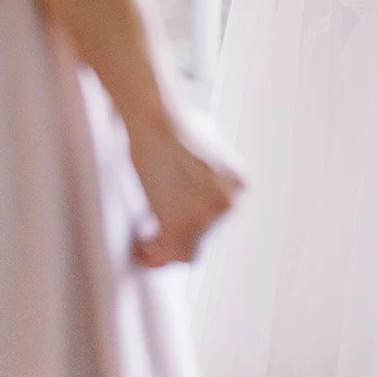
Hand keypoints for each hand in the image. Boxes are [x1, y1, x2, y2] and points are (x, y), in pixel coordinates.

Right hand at [128, 110, 244, 267]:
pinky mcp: (181, 224)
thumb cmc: (174, 124)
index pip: (216, 216)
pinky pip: (167, 256)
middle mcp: (230, 201)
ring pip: (184, 250)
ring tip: (141, 239)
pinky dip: (151, 257)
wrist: (158, 119)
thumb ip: (209, 173)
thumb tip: (193, 187)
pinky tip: (138, 247)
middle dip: (175, 234)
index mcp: (239, 183)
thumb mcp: (208, 146)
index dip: (190, 222)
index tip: (168, 222)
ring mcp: (207, 216)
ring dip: (161, 247)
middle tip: (149, 233)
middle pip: (202, 234)